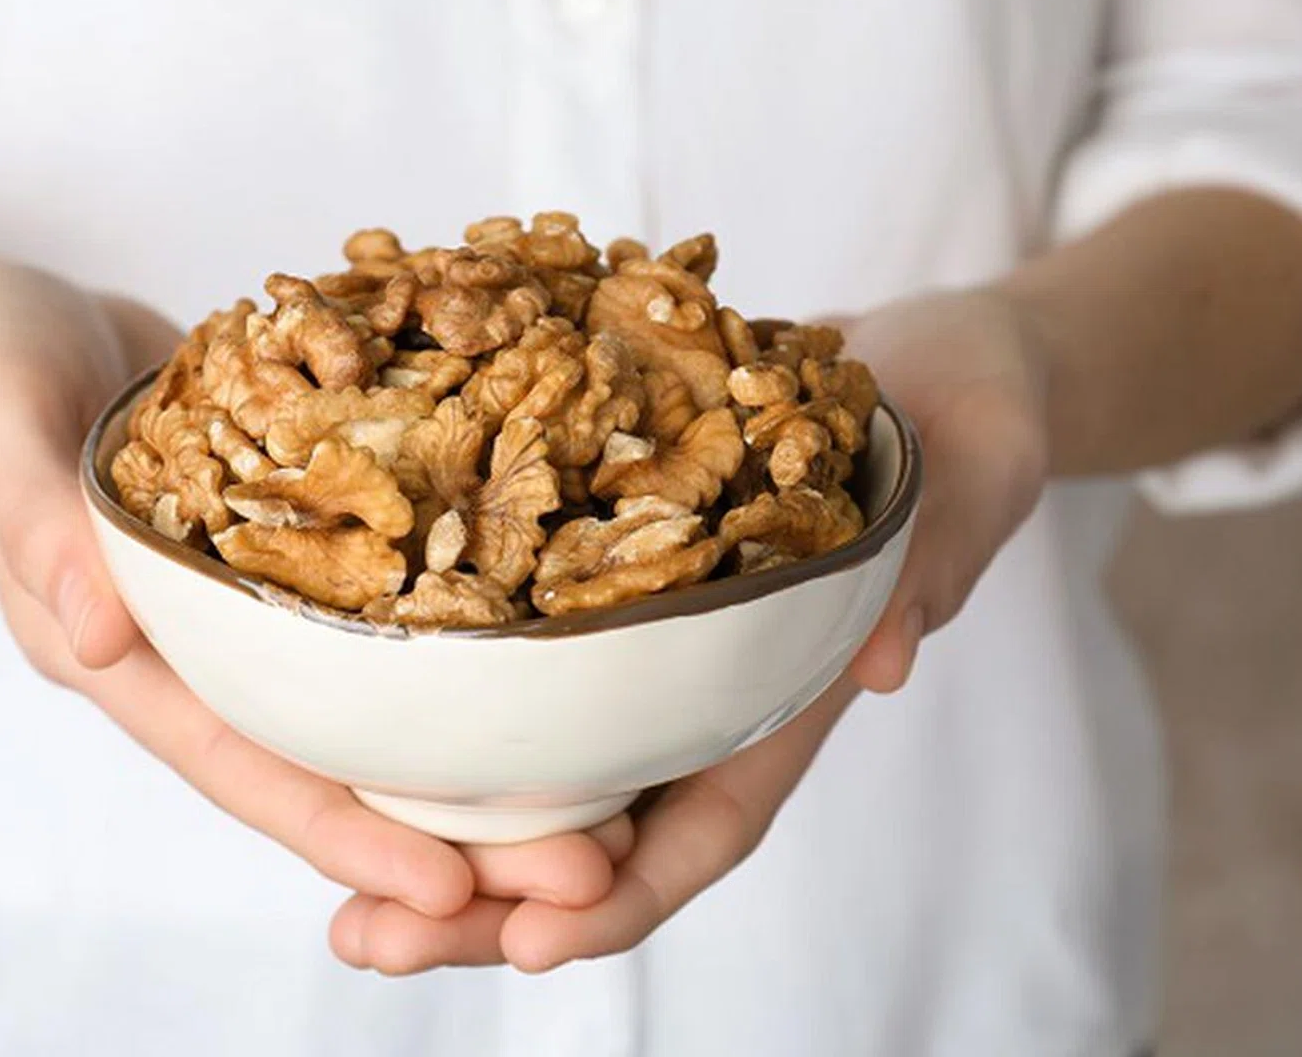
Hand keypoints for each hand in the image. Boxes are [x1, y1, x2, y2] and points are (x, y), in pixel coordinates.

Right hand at [0, 261, 617, 918]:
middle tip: (584, 880)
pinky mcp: (288, 555)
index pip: (239, 765)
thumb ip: (36, 528)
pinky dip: (452, 660)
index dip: (338, 831)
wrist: (11, 319)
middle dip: (446, 833)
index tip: (448, 889)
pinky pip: (377, 624)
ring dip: (472, 766)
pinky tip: (548, 676)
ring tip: (606, 805)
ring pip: (368, 712)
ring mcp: (247, 610)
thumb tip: (96, 642)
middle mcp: (195, 655)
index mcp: (121, 653)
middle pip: (329, 766)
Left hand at [330, 287, 1051, 972]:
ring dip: (436, 840)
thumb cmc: (963, 411)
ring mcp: (639, 646)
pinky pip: (506, 668)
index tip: (534, 943)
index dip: (626, 898)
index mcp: (786, 693)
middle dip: (487, 906)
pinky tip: (340, 734)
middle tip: (367, 948)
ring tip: (330, 898)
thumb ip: (938, 558)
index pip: (709, 828)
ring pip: (533, 773)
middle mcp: (700, 692)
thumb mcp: (971, 471)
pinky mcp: (589, 580)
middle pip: (595, 836)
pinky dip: (436, 717)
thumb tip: (884, 657)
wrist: (915, 353)